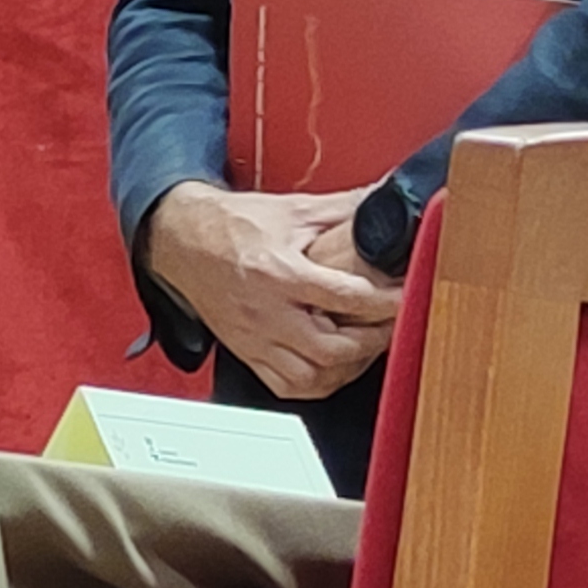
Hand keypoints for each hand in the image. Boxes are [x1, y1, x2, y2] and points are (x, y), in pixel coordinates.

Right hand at [139, 181, 402, 400]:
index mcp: (279, 273)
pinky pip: (286, 386)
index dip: (384, 301)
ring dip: (346, 368)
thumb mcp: (291, 210)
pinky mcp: (247, 351)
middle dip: (371, 341)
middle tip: (388, 325)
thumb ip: (341, 209)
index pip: (344, 297)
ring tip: (363, 347)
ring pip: (311, 376)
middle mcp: (267, 312)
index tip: (405, 298)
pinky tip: (331, 367)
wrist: (182, 240)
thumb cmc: (232, 226)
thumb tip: (382, 200)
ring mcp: (255, 338)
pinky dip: (316, 383)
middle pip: (331, 348)